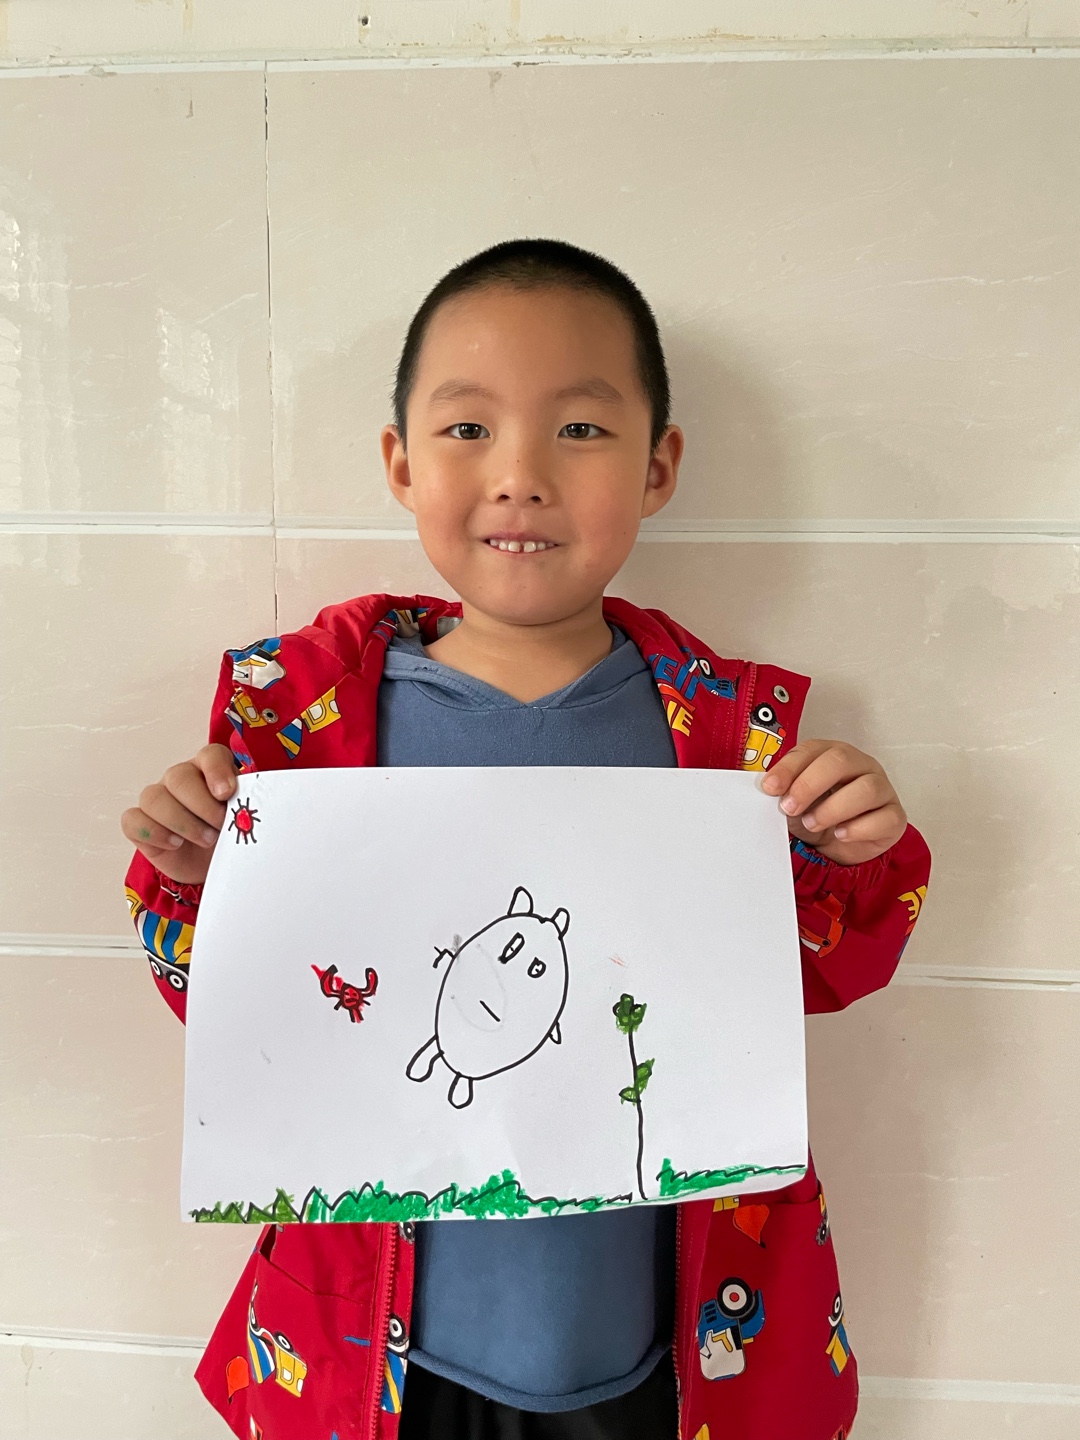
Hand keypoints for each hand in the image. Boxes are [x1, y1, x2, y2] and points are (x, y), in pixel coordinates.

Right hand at [121, 744, 237, 884]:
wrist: (212, 865)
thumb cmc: (227, 836)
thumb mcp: (242, 819)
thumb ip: (243, 805)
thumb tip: (246, 808)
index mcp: (209, 769)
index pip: (210, 754)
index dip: (217, 770)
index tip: (227, 793)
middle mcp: (180, 778)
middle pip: (179, 777)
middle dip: (202, 805)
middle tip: (220, 826)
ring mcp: (157, 799)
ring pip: (154, 798)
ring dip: (182, 822)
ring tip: (206, 839)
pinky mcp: (139, 823)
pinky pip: (133, 820)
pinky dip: (155, 833)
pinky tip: (175, 844)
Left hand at [761, 739, 906, 865]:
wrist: (839, 844)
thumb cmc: (817, 813)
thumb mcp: (795, 800)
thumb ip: (783, 790)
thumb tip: (769, 789)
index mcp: (833, 754)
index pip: (812, 749)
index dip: (789, 767)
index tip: (770, 787)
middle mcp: (861, 765)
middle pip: (841, 760)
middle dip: (809, 784)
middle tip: (789, 807)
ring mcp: (882, 789)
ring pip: (866, 789)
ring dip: (832, 809)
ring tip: (812, 824)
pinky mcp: (894, 816)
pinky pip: (884, 818)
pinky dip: (857, 829)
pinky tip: (839, 834)